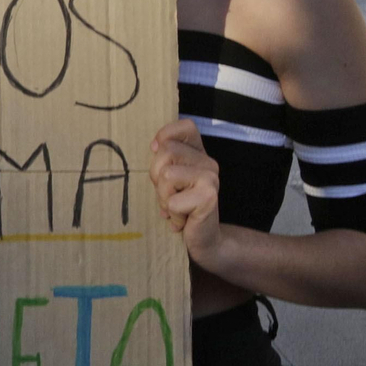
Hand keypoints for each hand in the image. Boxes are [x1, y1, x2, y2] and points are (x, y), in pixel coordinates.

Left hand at [149, 120, 222, 265]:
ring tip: (175, 207)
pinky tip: (182, 220)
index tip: (156, 150)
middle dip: (156, 177)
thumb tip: (155, 146)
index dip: (166, 134)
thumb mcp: (168, 180)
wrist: (205, 239)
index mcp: (198, 154)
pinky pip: (173, 201)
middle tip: (168, 195)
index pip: (186, 127)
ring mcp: (211, 178)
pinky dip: (172, 214)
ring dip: (164, 197)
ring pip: (166, 175)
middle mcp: (208, 162)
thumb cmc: (181, 207)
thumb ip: (164, 160)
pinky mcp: (209, 196)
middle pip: (166, 151)